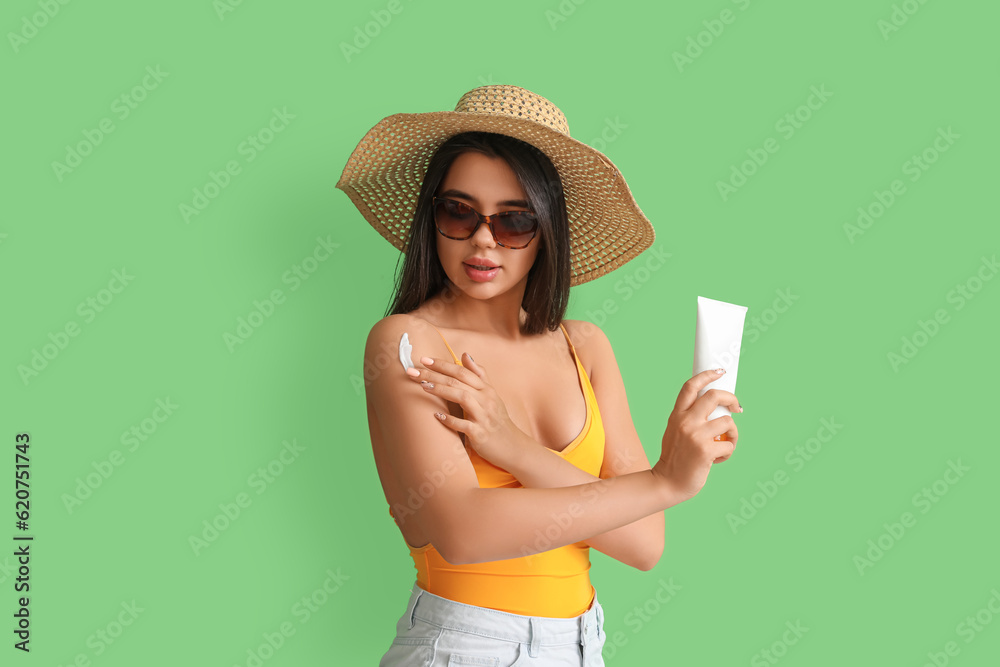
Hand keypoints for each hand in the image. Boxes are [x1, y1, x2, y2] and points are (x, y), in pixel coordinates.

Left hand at [405, 352, 523, 464]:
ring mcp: (484, 416)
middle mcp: (486, 400)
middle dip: (434, 374)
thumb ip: (479, 375)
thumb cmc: (498, 420)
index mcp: (487, 390)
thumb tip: (465, 354)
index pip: (463, 372)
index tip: (424, 359)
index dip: (443, 364)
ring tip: (423, 386)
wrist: (513, 447)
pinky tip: (436, 416)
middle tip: (413, 370)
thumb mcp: (492, 395)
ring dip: (441, 390)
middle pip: (458, 382)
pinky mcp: (480, 434)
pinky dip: (450, 420)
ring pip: (462, 397)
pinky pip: (464, 424)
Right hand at [652, 368, 741, 501]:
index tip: (719, 372)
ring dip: (733, 434)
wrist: (668, 482)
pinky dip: (728, 452)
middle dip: (732, 399)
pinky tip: (717, 459)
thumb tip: (716, 407)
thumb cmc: (675, 457)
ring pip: (728, 422)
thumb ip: (689, 417)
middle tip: (737, 408)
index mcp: (677, 415)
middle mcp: (685, 421)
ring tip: (724, 444)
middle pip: (714, 396)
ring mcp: (696, 435)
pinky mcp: (706, 450)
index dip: (706, 375)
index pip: (690, 386)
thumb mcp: (675, 431)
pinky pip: (729, 444)